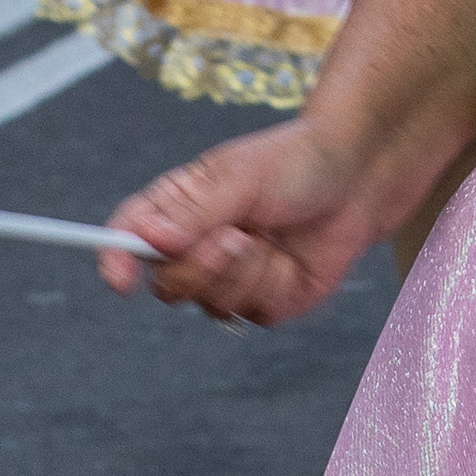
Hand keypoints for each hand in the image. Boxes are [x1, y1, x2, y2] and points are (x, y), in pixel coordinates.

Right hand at [107, 120, 388, 324]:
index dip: (116, 259)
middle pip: (166, 283)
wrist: (360, 178)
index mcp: (178, 206)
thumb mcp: (241, 176)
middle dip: (199, 266)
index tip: (120, 278)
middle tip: (233, 237)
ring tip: (267, 239)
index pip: (129, 235)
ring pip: (209, 303)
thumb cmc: (298, 162)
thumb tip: (150, 238)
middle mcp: (197, 245)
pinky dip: (270, 287)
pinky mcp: (262, 302)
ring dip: (242, 273)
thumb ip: (195, 211)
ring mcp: (229, 277)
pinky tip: (288, 260)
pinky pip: (249, 313)